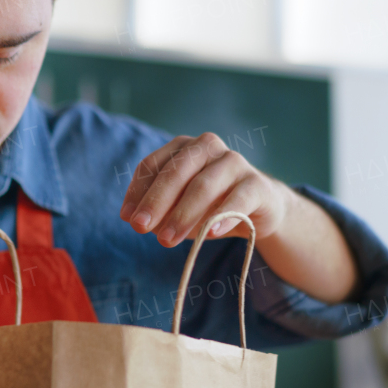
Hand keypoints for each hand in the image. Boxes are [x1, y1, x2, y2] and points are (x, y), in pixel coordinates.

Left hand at [120, 133, 287, 246]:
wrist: (260, 206)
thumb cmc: (211, 204)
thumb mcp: (179, 207)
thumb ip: (158, 211)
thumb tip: (133, 219)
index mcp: (183, 147)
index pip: (152, 165)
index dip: (137, 192)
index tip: (127, 218)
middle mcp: (207, 147)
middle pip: (175, 172)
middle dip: (155, 202)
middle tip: (140, 227)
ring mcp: (234, 162)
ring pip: (203, 186)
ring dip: (182, 214)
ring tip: (167, 240)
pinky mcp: (257, 183)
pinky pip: (238, 199)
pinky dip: (223, 216)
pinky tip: (210, 233)